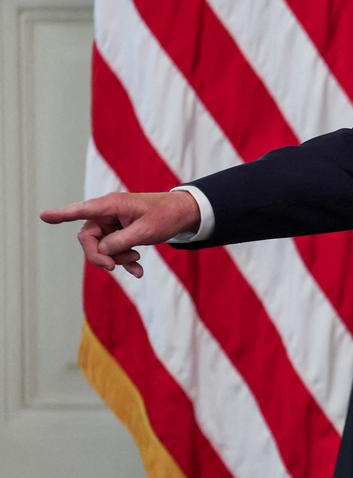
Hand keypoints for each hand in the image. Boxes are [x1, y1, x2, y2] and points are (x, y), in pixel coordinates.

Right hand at [40, 191, 200, 278]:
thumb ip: (120, 242)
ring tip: (136, 260)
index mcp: (112, 205)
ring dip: (116, 258)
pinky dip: (123, 261)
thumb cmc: (165, 216)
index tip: (43, 216)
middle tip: (114, 267)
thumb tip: (102, 252)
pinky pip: (113, 250)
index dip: (62, 214)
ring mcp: (112, 223)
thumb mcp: (145, 232)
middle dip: (100, 255)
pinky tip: (137, 272)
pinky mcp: (119, 232)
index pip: (82, 210)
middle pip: (88, 238)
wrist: (183, 214)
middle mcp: (107, 212)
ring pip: (101, 247)